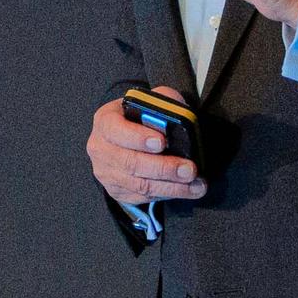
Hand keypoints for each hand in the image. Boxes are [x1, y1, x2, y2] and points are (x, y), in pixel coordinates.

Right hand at [90, 90, 203, 204]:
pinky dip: (168, 194)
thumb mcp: (148, 101)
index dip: (139, 137)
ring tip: (196, 184)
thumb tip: (178, 115)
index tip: (162, 142)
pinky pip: (143, 196)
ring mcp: (107, 173)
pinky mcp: (117, 190)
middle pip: (131, 163)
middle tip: (190, 169)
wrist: (126, 137)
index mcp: (105, 121)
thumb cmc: (139, 118)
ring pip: (140, 185)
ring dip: (172, 186)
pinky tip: (187, 189)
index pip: (117, 130)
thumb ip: (162, 102)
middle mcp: (101, 148)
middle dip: (164, 168)